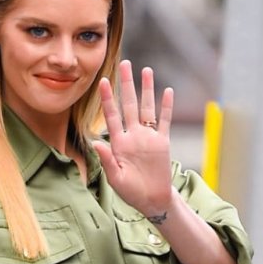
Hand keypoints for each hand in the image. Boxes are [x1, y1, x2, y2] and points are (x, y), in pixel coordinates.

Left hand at [92, 60, 174, 218]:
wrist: (152, 200)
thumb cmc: (131, 192)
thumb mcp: (116, 179)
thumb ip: (107, 160)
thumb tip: (95, 142)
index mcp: (118, 143)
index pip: (111, 116)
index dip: (106, 98)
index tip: (101, 81)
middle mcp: (132, 136)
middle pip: (129, 104)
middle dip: (126, 84)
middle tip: (124, 63)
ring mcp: (148, 137)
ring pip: (147, 108)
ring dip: (146, 89)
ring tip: (145, 70)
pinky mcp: (162, 142)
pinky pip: (164, 121)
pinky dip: (166, 107)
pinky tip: (167, 91)